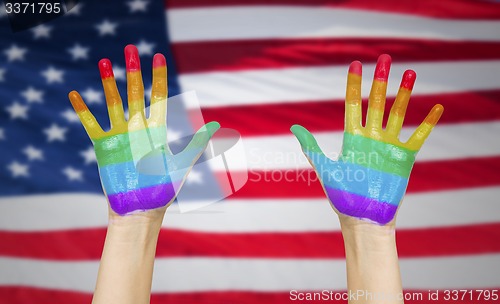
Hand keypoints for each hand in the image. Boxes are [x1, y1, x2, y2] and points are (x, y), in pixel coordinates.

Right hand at [69, 45, 218, 215]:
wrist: (140, 211)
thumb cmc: (163, 191)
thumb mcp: (182, 165)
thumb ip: (195, 144)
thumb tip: (216, 125)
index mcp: (157, 130)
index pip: (158, 97)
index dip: (158, 77)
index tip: (158, 57)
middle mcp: (138, 128)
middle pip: (135, 93)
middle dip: (133, 71)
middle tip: (130, 48)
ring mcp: (120, 135)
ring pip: (113, 102)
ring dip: (109, 82)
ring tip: (104, 61)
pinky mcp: (104, 146)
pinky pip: (91, 124)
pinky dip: (83, 110)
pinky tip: (74, 94)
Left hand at [291, 54, 442, 225]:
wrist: (363, 218)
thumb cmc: (342, 196)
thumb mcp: (325, 168)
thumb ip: (311, 147)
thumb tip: (293, 127)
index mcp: (352, 138)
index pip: (354, 104)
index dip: (355, 85)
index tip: (356, 65)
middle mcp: (371, 137)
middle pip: (377, 102)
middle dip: (381, 81)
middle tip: (385, 58)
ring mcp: (388, 146)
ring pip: (398, 113)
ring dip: (405, 93)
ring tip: (411, 73)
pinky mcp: (405, 158)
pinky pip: (419, 136)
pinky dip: (428, 123)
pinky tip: (437, 108)